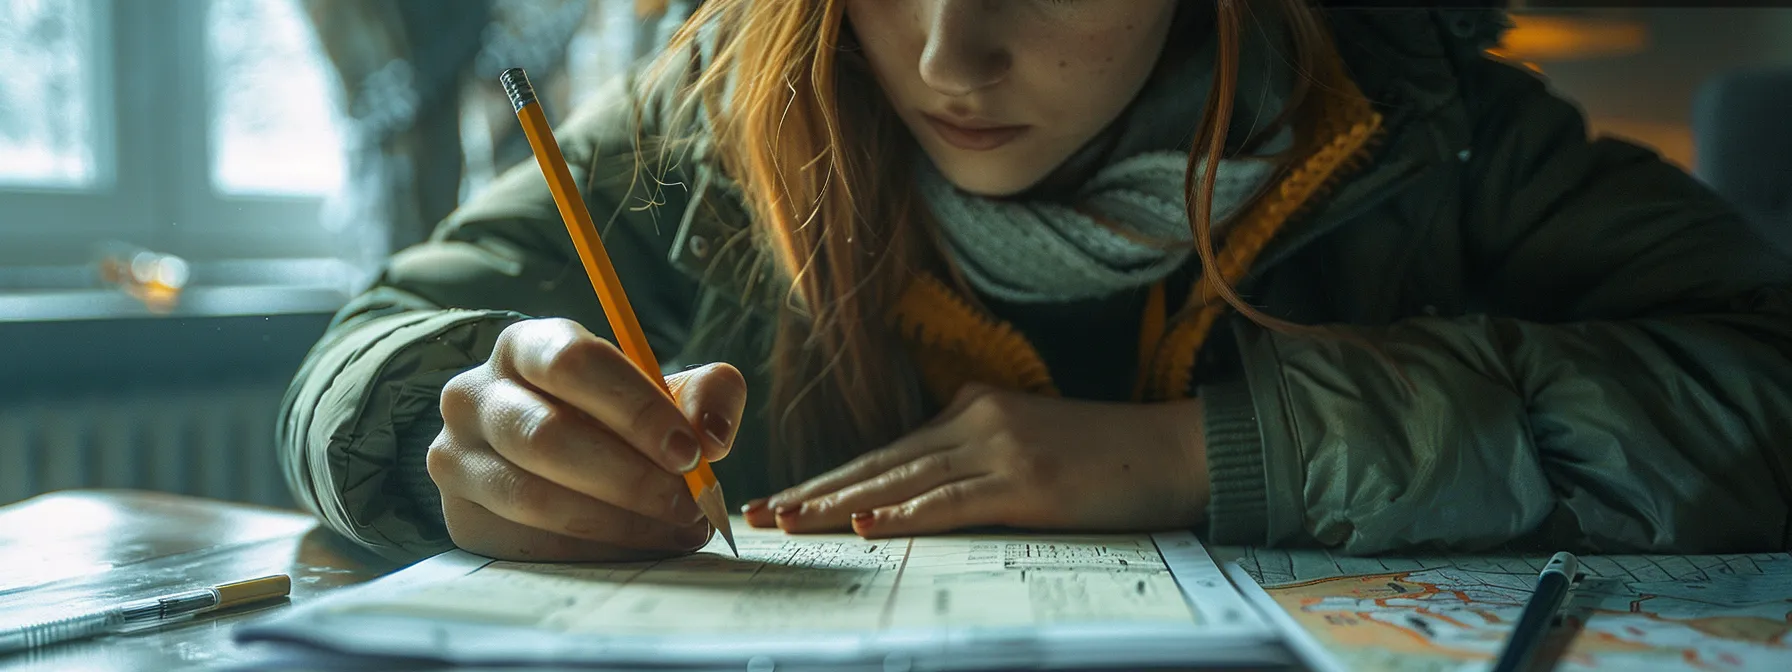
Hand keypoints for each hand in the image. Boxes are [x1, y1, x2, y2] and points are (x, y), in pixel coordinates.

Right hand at [428, 318, 746, 560]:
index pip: (571, 362)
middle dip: (629, 477)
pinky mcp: (461, 517)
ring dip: (617, 522)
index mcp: (524, 346)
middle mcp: (474, 396)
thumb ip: (701, 396)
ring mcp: (457, 458)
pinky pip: (529, 542)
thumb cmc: (606, 418)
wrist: (536, 457)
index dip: (635, 408)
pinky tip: (639, 548)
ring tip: (674, 530)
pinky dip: (595, 551)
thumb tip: (711, 435)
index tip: (689, 451)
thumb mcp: (656, 393)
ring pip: (533, 496)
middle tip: (687, 504)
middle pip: (545, 435)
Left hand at [742, 383, 1208, 537]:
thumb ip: (975, 462)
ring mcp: (1000, 448)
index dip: (827, 480)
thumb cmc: (1108, 460)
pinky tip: (868, 526)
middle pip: (877, 464)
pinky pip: (952, 502)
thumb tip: (919, 495)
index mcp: (971, 411)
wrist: (1177, 449)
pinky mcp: (1027, 481)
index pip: (883, 454)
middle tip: (758, 515)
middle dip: (813, 494)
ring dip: (840, 507)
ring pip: (901, 482)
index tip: (781, 502)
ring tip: (791, 524)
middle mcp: (975, 420)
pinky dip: (906, 515)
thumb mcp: (1030, 446)